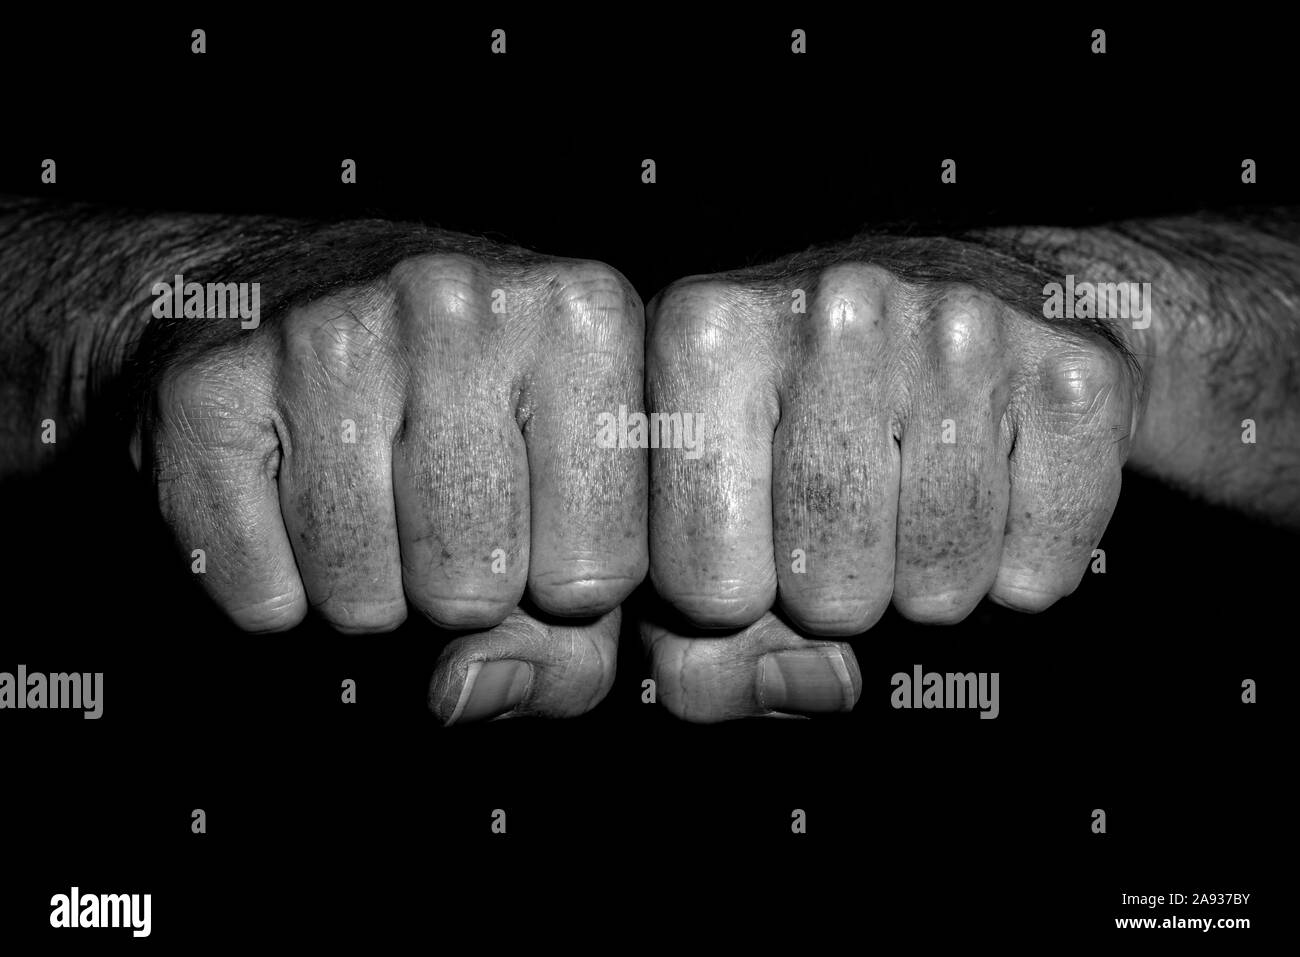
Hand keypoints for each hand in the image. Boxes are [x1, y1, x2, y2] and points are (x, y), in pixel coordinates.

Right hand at [135, 250, 645, 722]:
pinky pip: (261, 598)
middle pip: (477, 589)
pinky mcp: (205, 387)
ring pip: (362, 601)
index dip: (565, 583)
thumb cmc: (470, 422)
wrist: (279, 295)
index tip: (538, 516)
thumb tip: (465, 689)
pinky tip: (286, 494)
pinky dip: (271, 586)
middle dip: (459, 589)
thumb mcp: (569, 515)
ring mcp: (325, 331)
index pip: (606, 571)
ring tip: (365, 496)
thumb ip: (573, 652)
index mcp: (588, 315)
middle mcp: (461, 300)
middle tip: (435, 506)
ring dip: (365, 589)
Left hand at [642, 258, 1138, 720]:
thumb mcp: (707, 503)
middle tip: (847, 512)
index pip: (701, 587)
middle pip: (825, 597)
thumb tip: (798, 684)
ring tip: (916, 486)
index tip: (749, 539)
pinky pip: (1037, 577)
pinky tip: (994, 481)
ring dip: (925, 578)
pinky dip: (1018, 566)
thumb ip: (691, 641)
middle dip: (834, 593)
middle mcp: (833, 306)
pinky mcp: (1078, 376)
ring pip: (936, 593)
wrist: (988, 296)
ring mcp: (965, 331)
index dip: (732, 601)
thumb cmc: (812, 417)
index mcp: (703, 332)